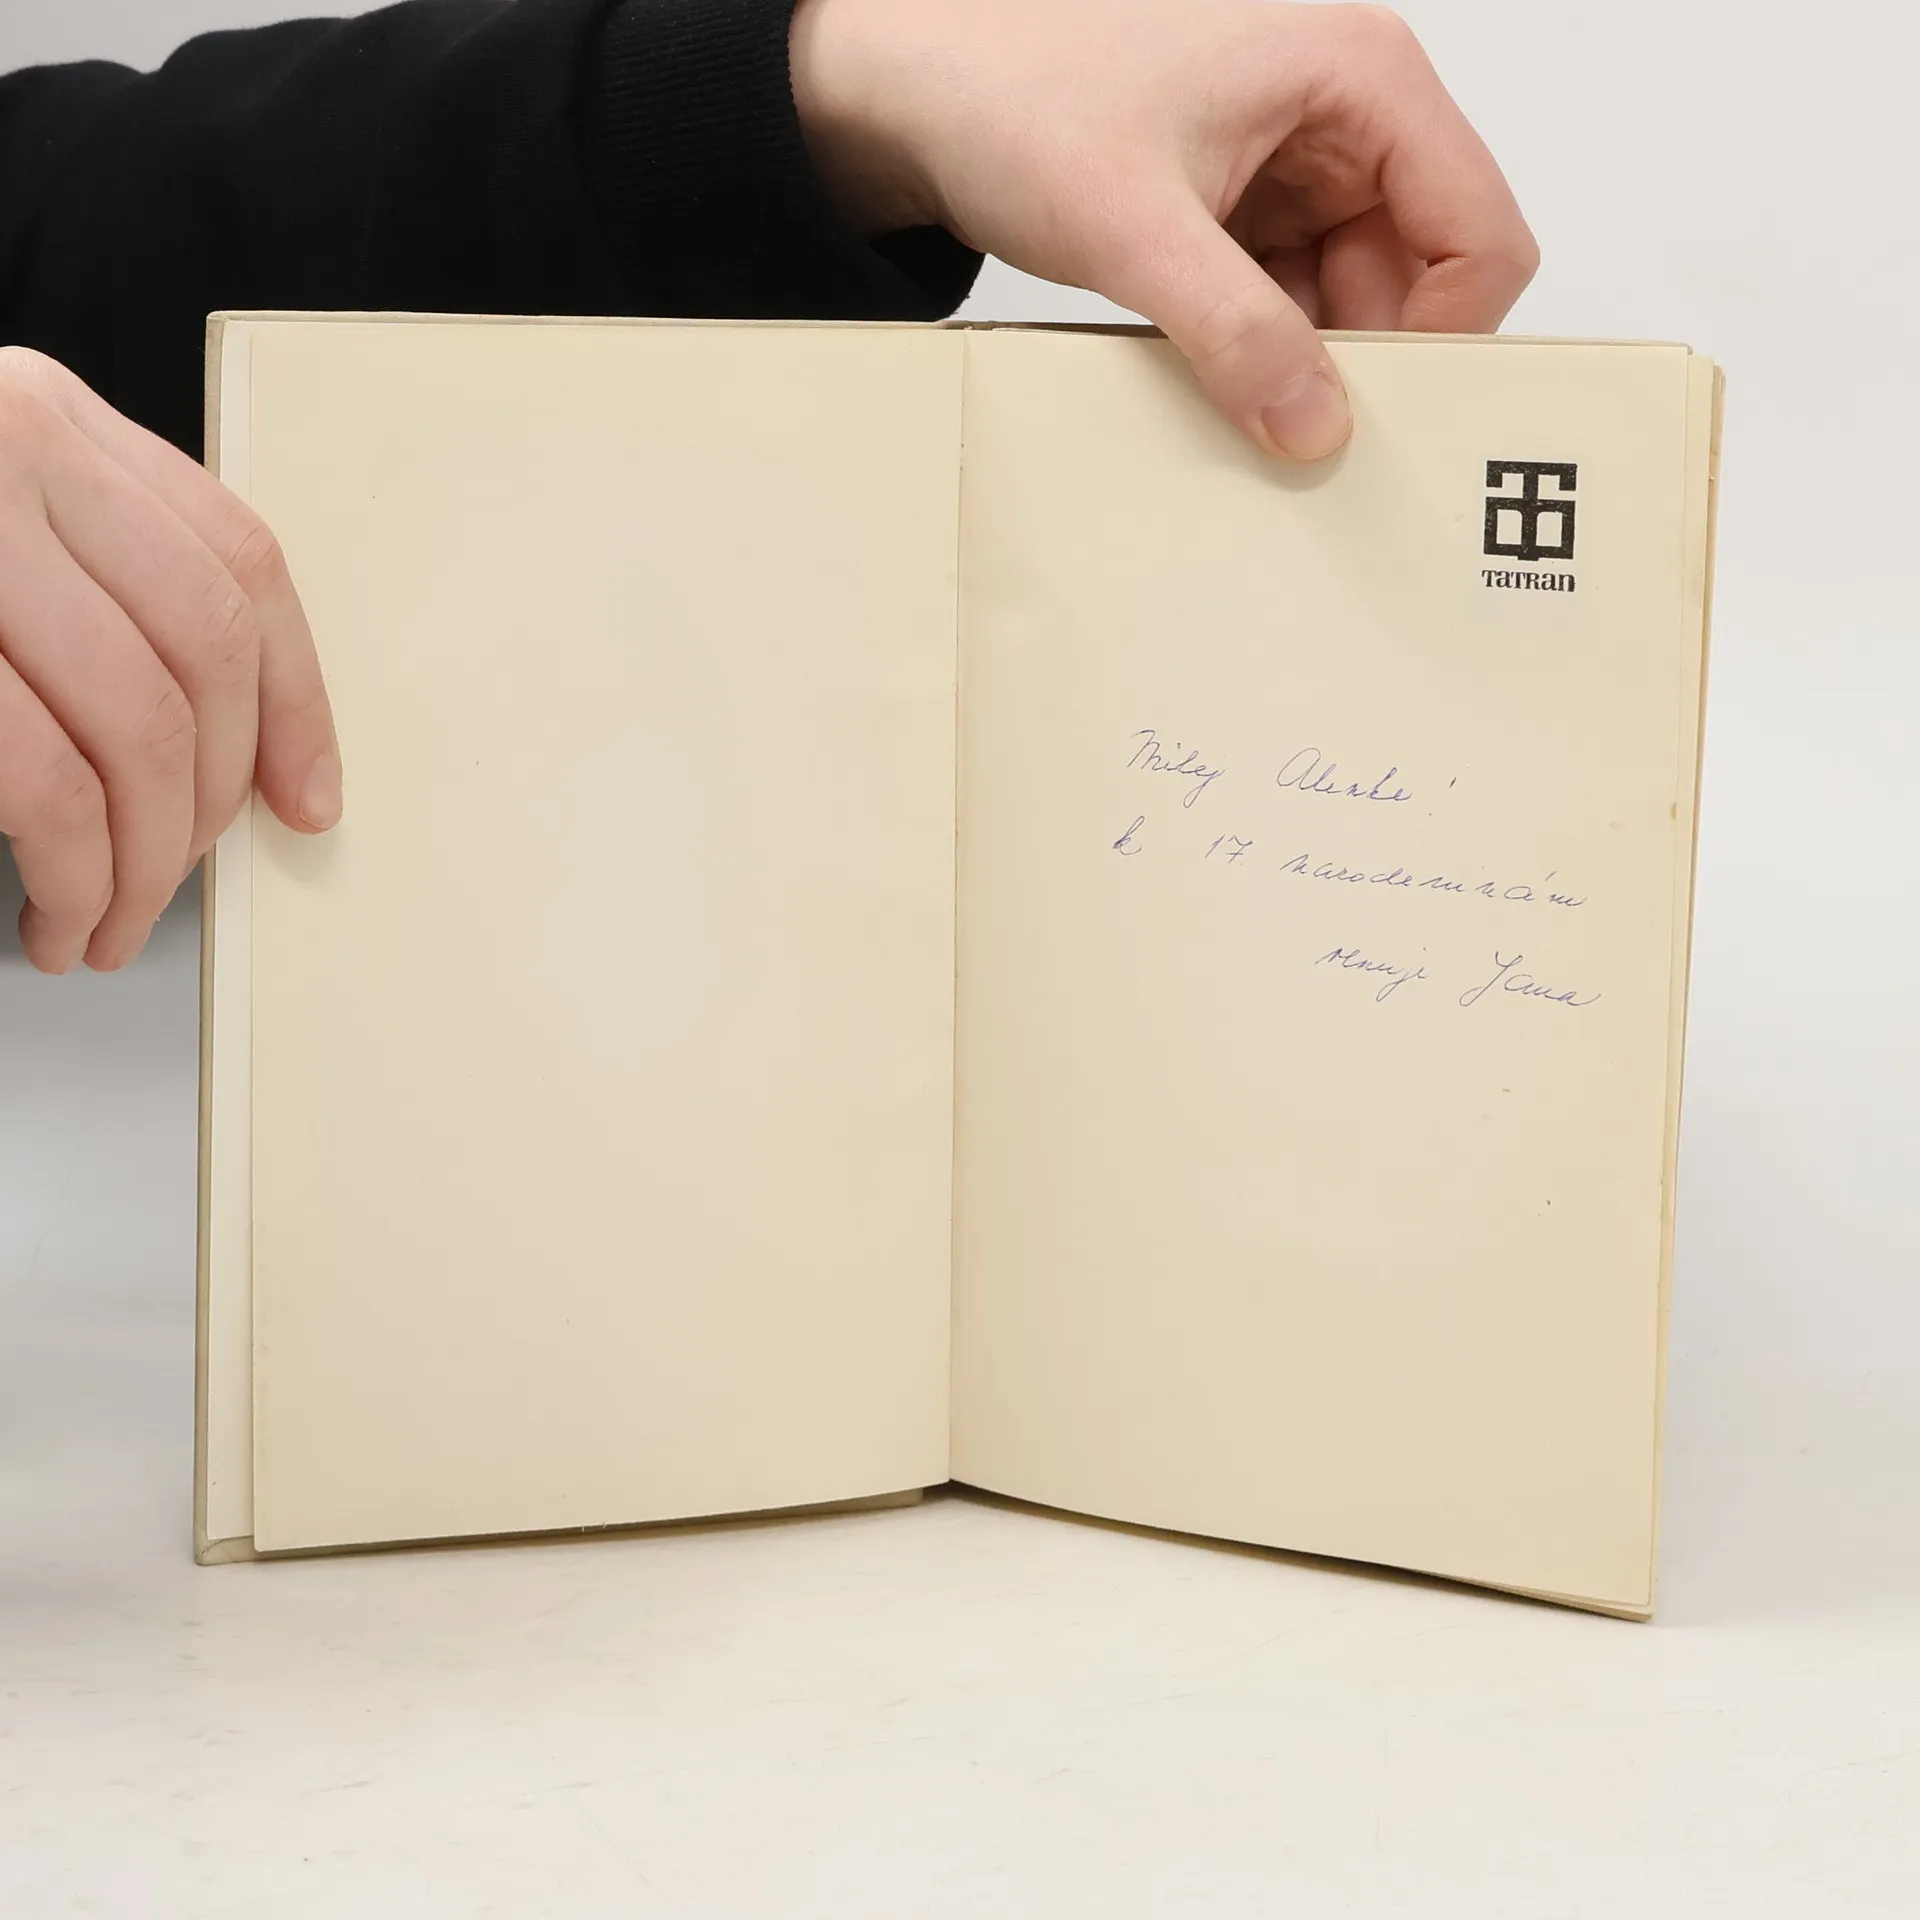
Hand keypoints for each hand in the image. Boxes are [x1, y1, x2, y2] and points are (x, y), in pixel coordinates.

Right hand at [0, 348, 338, 973]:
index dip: (297, 700)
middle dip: (210, 804)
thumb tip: (228, 753)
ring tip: (107, 928)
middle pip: (201, 655)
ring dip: (145, 863)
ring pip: (134, 726)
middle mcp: (5, 447)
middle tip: (178, 886)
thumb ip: (82, 583)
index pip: (239, 564)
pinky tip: (53, 917)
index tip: (306, 800)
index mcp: (43, 417)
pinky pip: (42, 781)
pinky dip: (76, 873)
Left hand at [791, 0, 1537, 459]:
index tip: (1380, 416)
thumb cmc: (1017, 98)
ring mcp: (1297, 171)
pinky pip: (1291, 308)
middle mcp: (1347, 119)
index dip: (1447, 334)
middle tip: (1304, 439)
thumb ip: (1236, 332)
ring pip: (1354, 305)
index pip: (1479, 230)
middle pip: (1422, 277)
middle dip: (1368, 363)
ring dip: (1305, 366)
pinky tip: (1211, 384)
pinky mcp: (1247, 216)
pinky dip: (1261, 355)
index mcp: (1361, 79)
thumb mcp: (1135, 228)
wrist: (919, 95)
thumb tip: (1316, 428)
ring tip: (1239, 409)